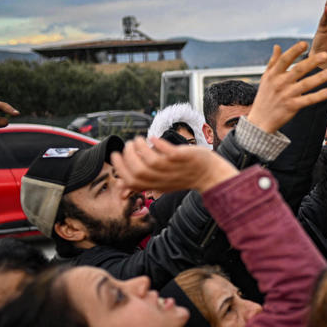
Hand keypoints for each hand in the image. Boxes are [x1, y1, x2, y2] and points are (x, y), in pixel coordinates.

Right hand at [112, 137, 237, 193]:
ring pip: (151, 161)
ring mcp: (174, 168)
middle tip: (129, 144)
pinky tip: (153, 138)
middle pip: (139, 171)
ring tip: (140, 139)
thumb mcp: (161, 184)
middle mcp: (163, 179)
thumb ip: (143, 184)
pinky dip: (158, 144)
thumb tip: (120, 188)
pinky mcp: (183, 158)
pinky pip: (168, 152)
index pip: (132, 181)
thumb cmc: (183, 176)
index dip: (120, 169)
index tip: (115, 155)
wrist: (211, 174)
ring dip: (141, 148)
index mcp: (156, 185)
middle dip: (128, 156)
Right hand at [248, 42, 326, 134]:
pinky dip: (319, 96)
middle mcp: (280, 83)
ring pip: (305, 84)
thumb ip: (273, 62)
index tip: (305, 43)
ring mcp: (286, 95)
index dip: (294, 51)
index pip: (285, 60)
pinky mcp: (292, 107)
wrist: (260, 121)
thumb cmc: (265, 97)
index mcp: (273, 74)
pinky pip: (308, 100)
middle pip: (298, 70)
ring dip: (319, 78)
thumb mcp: (266, 78)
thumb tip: (277, 46)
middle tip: (326, 55)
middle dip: (312, 62)